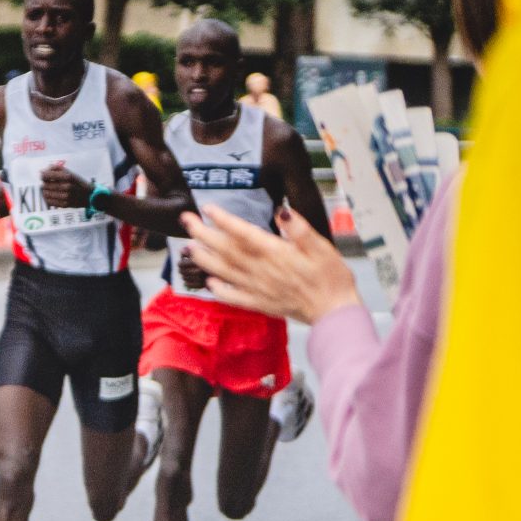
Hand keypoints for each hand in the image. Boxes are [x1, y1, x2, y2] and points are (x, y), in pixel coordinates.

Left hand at [40, 162, 90, 207]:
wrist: (89, 196)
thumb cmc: (78, 183)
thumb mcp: (70, 173)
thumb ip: (56, 169)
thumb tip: (42, 170)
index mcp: (67, 176)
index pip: (46, 176)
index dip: (43, 176)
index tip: (44, 176)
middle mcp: (66, 186)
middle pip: (45, 185)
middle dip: (46, 184)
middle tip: (49, 184)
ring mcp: (65, 196)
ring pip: (45, 194)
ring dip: (46, 191)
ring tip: (51, 190)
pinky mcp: (64, 204)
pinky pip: (49, 201)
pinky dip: (48, 198)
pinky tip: (52, 196)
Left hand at [183, 204, 359, 323]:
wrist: (334, 311)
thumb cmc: (331, 276)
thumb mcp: (322, 246)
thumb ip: (299, 229)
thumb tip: (281, 211)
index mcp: (275, 253)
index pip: (243, 233)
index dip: (223, 220)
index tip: (207, 208)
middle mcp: (260, 270)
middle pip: (225, 250)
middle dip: (203, 234)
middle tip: (185, 220)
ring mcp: (256, 288)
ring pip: (223, 271)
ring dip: (203, 258)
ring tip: (188, 247)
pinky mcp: (259, 303)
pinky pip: (232, 297)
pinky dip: (218, 290)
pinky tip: (209, 283)